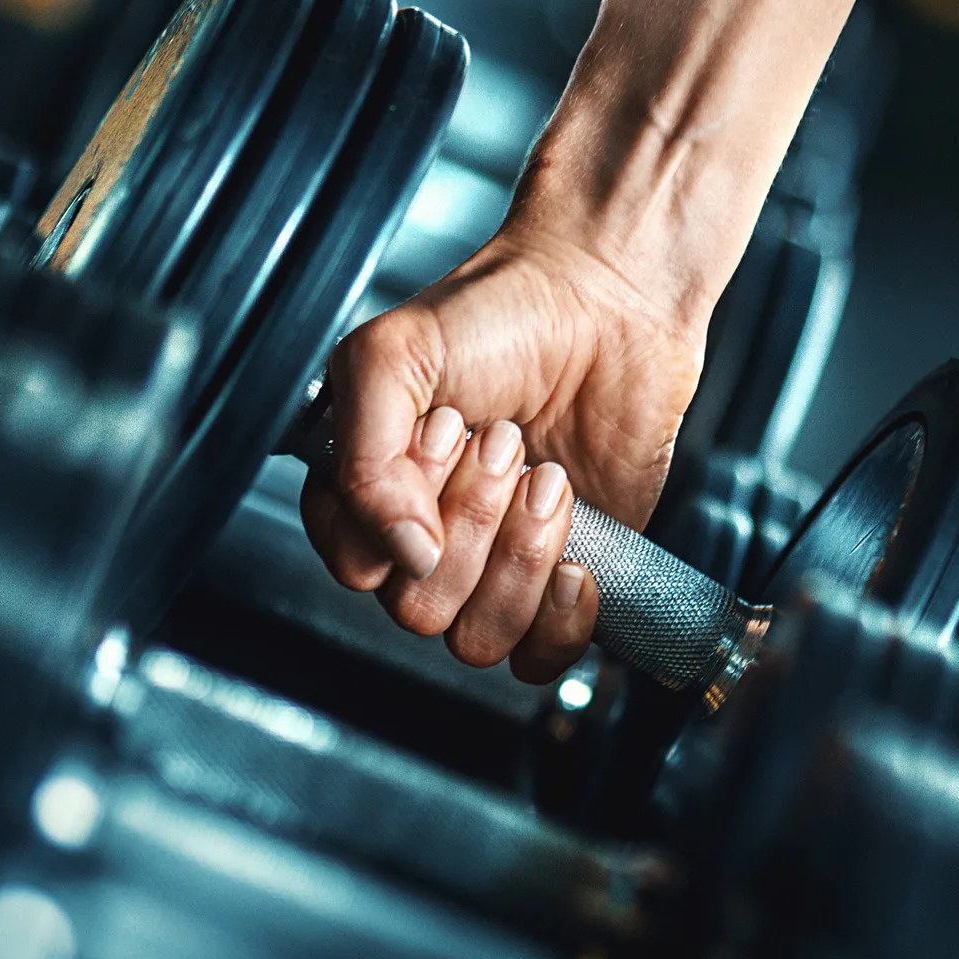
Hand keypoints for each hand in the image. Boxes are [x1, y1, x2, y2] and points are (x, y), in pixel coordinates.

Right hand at [300, 140, 711, 682]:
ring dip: (519, 556)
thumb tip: (405, 554)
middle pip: (417, 607)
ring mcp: (492, 562)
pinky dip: (558, 619)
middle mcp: (424, 533)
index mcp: (369, 487)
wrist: (605, 302)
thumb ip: (363, 458)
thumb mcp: (393, 357)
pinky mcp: (557, 578)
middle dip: (472, 521)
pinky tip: (575, 554)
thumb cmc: (498, 315)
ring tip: (546, 477)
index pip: (352, 561)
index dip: (398, 514)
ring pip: (477, 637)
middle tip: (504, 442)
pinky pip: (539, 656)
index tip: (442, 435)